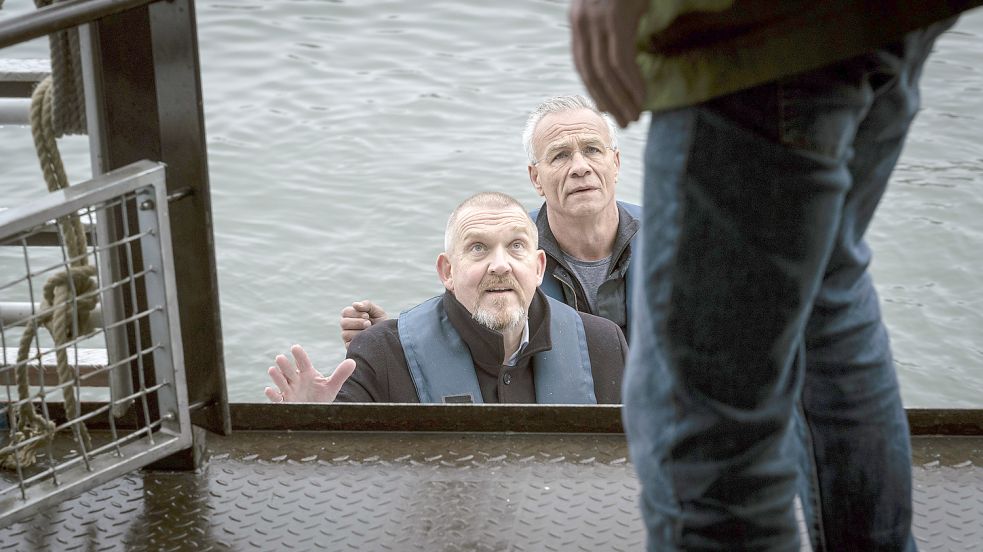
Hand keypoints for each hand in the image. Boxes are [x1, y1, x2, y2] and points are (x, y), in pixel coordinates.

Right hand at [264, 344, 355, 402]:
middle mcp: (296, 380)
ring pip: (281, 382)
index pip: (303, 363)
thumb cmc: (320, 396)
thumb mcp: (331, 386)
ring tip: (272, 370)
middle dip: (285, 365)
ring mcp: (289, 391)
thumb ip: (340, 374)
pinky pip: (276, 398)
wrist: (314, 412)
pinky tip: (269, 390)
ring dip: (276, 377)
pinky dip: (272, 395)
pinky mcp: (284, 403)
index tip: (295, 348)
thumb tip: (353, 362)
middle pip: (289, 371)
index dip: (299, 356)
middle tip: (280, 358)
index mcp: (307, 373)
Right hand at [340, 300, 387, 348]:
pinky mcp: (351, 348)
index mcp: (351, 316)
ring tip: (369, 332)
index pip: (345, 312)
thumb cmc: (382, 323)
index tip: (367, 315)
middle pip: (344, 323)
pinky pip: (349, 344)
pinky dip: (359, 341)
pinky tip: (367, 340)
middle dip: (358, 322)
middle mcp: (347, 327)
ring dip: (358, 332)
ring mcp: (348, 338)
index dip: (356, 313)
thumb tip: (354, 304)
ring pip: (345, 334)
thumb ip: (367, 305)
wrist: (389, 337)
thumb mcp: (377, 311)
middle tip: (369, 323)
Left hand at [569, 0, 648, 126]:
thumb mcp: (615, 6)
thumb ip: (611, 30)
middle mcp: (582, 21)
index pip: (582, 65)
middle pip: (591, 73)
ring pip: (606, 72)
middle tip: (624, 122)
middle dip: (608, 101)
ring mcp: (597, 19)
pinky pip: (621, 61)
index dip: (595, 90)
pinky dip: (631, 83)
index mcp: (578, 20)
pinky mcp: (616, 18)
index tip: (608, 110)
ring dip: (622, 98)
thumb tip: (619, 61)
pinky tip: (641, 98)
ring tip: (634, 117)